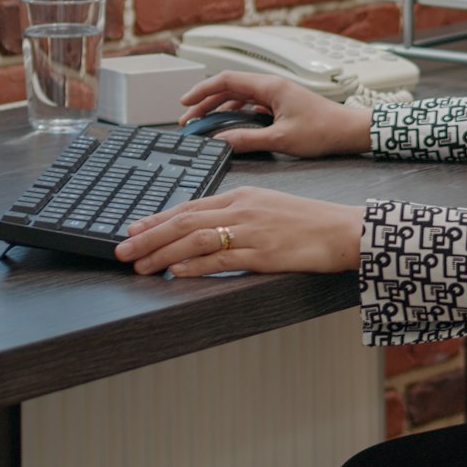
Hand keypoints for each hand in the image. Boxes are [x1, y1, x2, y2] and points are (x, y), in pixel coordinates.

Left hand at [115, 186, 363, 275]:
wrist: (344, 230)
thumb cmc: (310, 222)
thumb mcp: (269, 207)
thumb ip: (238, 215)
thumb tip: (207, 231)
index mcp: (242, 195)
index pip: (189, 206)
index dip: (157, 219)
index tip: (133, 228)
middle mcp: (242, 209)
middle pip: (184, 221)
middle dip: (148, 236)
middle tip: (122, 249)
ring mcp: (252, 230)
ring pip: (195, 239)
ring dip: (162, 252)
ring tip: (139, 264)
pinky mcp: (263, 253)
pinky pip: (221, 259)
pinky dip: (194, 265)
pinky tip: (174, 272)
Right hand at [177, 72, 373, 157]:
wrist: (351, 132)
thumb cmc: (324, 131)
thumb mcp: (280, 139)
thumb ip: (247, 139)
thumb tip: (220, 142)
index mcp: (270, 86)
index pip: (226, 80)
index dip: (202, 90)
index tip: (185, 103)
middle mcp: (272, 86)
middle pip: (230, 88)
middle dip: (206, 102)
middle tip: (189, 119)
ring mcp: (277, 95)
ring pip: (240, 97)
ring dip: (220, 109)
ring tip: (204, 125)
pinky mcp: (282, 105)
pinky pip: (252, 106)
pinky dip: (236, 114)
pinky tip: (230, 127)